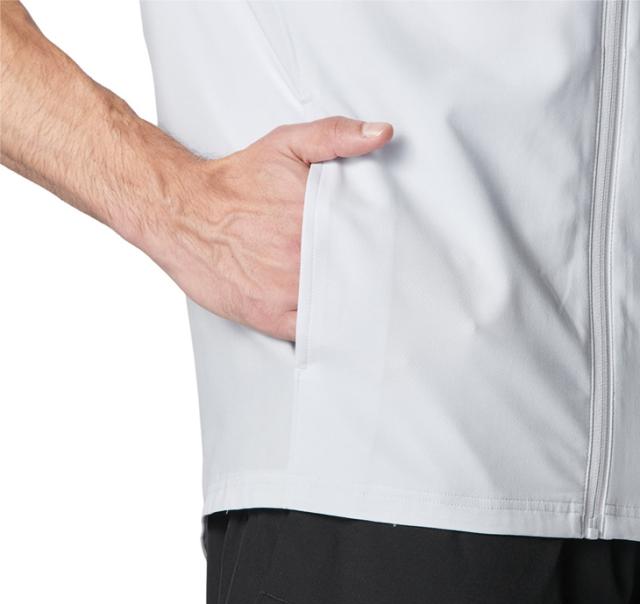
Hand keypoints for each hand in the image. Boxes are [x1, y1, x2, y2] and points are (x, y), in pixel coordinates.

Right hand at [140, 116, 392, 340]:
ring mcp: (287, 292)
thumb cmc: (234, 183)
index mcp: (315, 217)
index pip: (371, 241)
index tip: (394, 252)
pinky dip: (327, 331)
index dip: (386, 249)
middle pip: (359, 278)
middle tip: (386, 282)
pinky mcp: (270, 317)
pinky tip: (338, 324)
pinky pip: (313, 332)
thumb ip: (336, 136)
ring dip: (355, 309)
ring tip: (367, 304)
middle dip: (374, 280)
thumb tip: (383, 133)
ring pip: (339, 309)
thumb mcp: (285, 144)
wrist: (181, 213)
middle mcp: (304, 258)